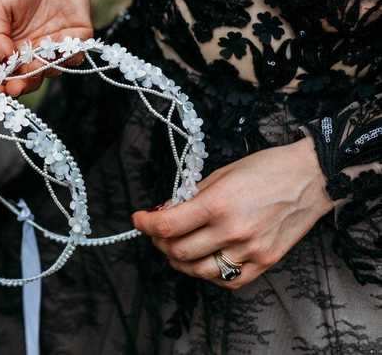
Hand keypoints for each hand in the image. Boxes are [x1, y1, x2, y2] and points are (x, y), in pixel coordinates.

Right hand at [0, 0, 92, 95]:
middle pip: (31, 78)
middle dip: (25, 83)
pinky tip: (57, 48)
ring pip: (53, 69)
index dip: (4, 84)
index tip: (0, 90)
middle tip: (18, 85)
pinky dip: (68, 56)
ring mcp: (56, 45)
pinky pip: (76, 55)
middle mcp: (34, 51)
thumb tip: (3, 60)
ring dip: (44, 69)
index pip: (8, 74)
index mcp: (11, 47)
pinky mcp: (78, 36)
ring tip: (36, 61)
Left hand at [132, 138, 333, 288]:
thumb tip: (166, 211)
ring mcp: (250, 251)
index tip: (138, 220)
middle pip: (178, 252)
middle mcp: (232, 231)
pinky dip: (209, 273)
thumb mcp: (221, 174)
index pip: (168, 226)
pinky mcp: (265, 263)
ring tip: (177, 248)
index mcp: (218, 204)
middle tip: (158, 233)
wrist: (311, 178)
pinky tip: (205, 259)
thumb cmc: (266, 169)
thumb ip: (192, 196)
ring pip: (199, 271)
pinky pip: (228, 280)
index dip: (145, 225)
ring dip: (180, 261)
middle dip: (159, 243)